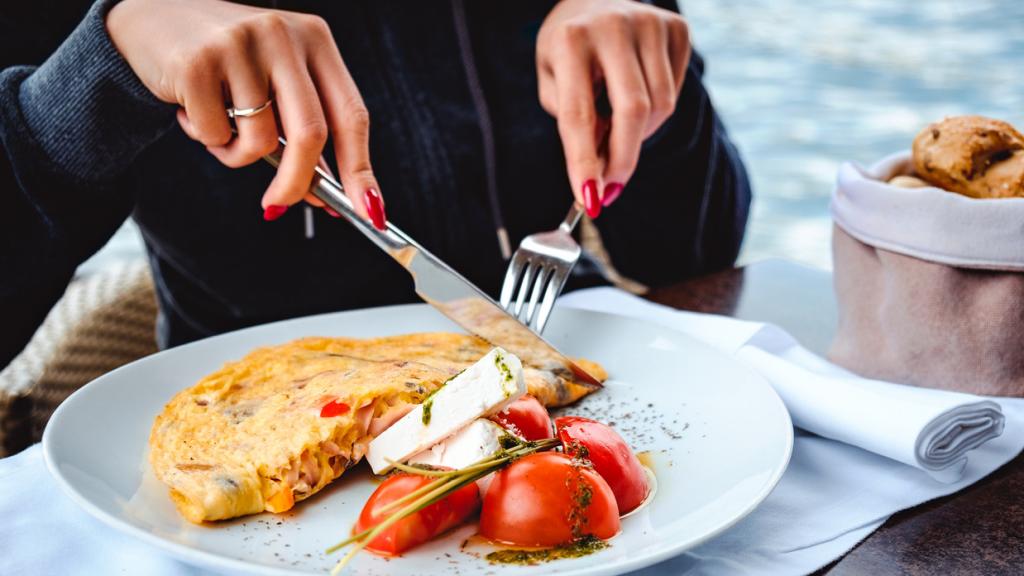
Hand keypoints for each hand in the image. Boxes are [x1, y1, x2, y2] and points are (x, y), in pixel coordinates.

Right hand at [106, 0, 385, 227]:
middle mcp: (284, 36)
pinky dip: (206, 139)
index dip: (361, 169)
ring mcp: (241, 45)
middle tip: (279, 206)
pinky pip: (215, 135)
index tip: (370, 212)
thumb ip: (305, 130)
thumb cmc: (227, 62)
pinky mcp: (197, 63)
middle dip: (298, 183)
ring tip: (218, 125)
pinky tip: (189, 108)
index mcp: (315, 40)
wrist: (151, 18)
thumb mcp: (277, 83)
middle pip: (310, 134)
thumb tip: (333, 196)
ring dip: (236, 154)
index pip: (352, 115)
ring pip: (258, 141)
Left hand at [536, 0, 689, 217]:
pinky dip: (656, 111)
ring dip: (639, 135)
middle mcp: (613, 27)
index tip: (590, 199)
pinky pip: (676, 92)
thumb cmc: (568, 49)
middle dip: (623, 160)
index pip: (580, 113)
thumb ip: (573, 121)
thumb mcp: (553, 80)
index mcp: (571, 40)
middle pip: (633, 112)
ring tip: (616, 129)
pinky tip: (636, 98)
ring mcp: (651, 24)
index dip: (584, 162)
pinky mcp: (677, 29)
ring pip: (660, 107)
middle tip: (612, 189)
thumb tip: (602, 165)